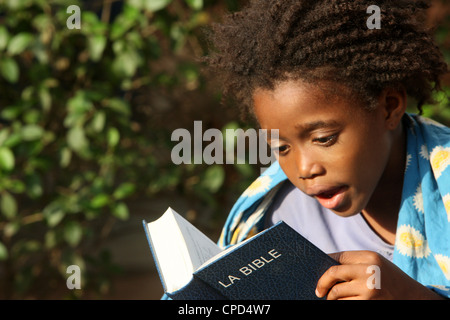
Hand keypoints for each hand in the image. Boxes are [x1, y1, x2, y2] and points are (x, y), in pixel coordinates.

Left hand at [315, 250, 443, 299]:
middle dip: (322, 283)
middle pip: (333, 273)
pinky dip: (341, 304)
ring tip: (332, 299)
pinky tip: (342, 303)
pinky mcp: (368, 303)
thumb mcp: (376, 264)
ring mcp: (368, 289)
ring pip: (337, 293)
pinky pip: (345, 303)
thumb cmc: (390, 279)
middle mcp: (369, 271)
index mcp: (370, 257)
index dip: (325, 262)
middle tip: (318, 291)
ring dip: (332, 298)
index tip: (317, 269)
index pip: (338, 257)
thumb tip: (325, 265)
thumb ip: (355, 263)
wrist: (413, 297)